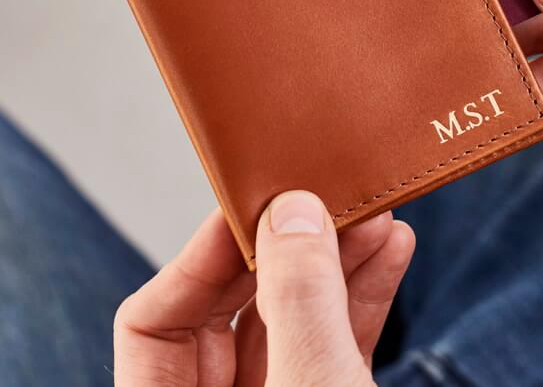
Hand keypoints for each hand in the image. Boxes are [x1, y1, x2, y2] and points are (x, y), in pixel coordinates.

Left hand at [113, 191, 413, 385]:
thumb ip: (297, 300)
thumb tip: (292, 210)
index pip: (152, 320)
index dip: (198, 256)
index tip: (254, 205)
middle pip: (229, 308)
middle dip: (283, 247)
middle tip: (323, 199)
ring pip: (291, 320)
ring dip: (335, 263)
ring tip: (373, 215)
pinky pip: (333, 343)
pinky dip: (361, 299)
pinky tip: (390, 252)